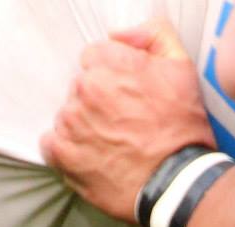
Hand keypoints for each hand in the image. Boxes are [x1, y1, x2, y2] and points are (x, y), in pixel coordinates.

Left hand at [41, 19, 214, 222]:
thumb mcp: (183, 68)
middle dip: (98, 101)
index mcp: (110, 63)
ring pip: (68, 115)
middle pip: (80, 87)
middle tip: (124, 124)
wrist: (177, 182)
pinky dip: (68, 151)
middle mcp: (86, 88)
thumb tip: (120, 35)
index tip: (128, 97)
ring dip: (84, 127)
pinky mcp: (63, 154)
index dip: (113, 77)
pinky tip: (94, 158)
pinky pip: (51, 144)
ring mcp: (71, 122)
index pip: (94, 58)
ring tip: (112, 145)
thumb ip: (153, 35)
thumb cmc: (182, 129)